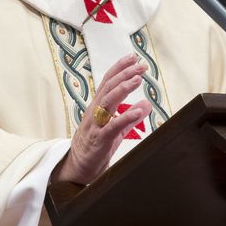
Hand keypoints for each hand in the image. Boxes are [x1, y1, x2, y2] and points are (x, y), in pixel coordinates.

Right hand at [51, 53, 152, 184]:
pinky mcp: (99, 140)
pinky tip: (138, 111)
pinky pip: (112, 127)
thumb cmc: (96, 146)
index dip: (120, 68)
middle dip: (125, 74)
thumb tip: (146, 103)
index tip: (133, 57)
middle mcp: (95, 112)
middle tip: (141, 65)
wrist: (78, 168)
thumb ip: (130, 116)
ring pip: (107, 102)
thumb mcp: (116, 129)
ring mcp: (95, 125)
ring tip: (138, 79)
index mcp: (98, 107)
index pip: (108, 82)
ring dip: (123, 88)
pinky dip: (125, 117)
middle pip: (108, 87)